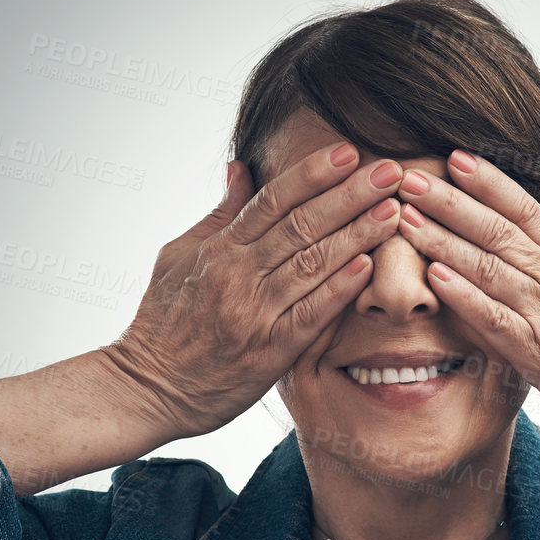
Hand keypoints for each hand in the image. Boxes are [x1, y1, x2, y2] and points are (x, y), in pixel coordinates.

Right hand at [104, 145, 404, 440]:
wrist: (147, 387)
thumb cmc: (163, 322)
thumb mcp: (179, 256)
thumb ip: (220, 214)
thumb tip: (242, 166)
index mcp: (219, 249)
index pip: (272, 201)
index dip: (311, 174)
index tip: (348, 152)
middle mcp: (238, 275)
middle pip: (301, 225)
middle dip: (349, 196)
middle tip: (390, 172)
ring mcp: (255, 313)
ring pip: (311, 265)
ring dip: (356, 235)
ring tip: (392, 211)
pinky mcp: (269, 351)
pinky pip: (310, 315)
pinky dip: (338, 289)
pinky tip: (367, 266)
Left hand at [392, 150, 539, 445]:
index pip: (523, 208)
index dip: (487, 181)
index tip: (454, 158)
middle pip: (494, 230)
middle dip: (449, 202)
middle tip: (409, 178)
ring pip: (486, 268)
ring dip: (442, 242)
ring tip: (405, 219)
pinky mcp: (536, 352)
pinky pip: (493, 319)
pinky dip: (464, 297)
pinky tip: (434, 277)